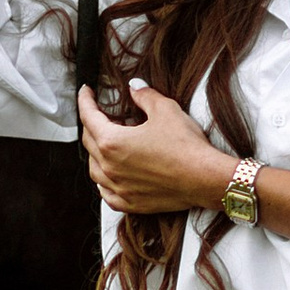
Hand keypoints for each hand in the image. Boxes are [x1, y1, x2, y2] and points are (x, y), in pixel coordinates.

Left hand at [78, 80, 229, 215]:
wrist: (204, 179)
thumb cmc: (186, 146)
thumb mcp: (165, 110)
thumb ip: (145, 96)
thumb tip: (135, 86)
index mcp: (112, 142)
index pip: (89, 117)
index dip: (85, 100)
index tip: (86, 92)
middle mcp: (109, 167)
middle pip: (89, 142)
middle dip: (91, 124)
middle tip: (99, 114)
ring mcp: (118, 188)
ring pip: (94, 170)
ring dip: (95, 154)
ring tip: (104, 144)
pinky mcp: (130, 203)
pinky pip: (106, 193)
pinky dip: (104, 182)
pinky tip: (109, 177)